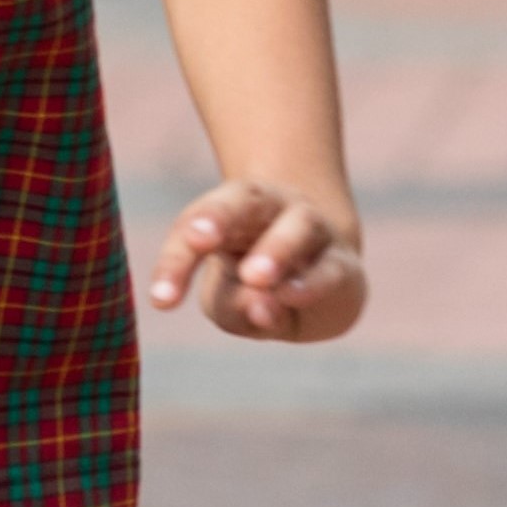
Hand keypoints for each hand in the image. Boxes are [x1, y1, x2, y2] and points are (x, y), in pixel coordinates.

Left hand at [143, 176, 364, 341]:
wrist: (322, 285)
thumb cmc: (254, 291)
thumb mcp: (230, 304)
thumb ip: (235, 307)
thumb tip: (262, 307)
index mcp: (228, 214)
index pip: (193, 229)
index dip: (174, 263)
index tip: (161, 301)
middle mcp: (271, 210)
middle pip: (243, 198)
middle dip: (219, 216)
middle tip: (201, 240)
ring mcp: (313, 232)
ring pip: (298, 225)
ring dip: (275, 249)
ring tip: (255, 277)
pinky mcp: (344, 264)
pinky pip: (330, 268)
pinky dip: (311, 283)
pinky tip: (292, 295)